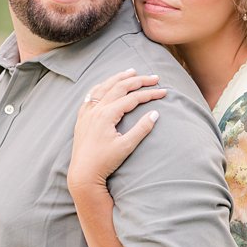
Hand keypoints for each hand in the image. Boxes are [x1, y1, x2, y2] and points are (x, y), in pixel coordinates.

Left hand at [68, 69, 165, 192]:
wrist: (83, 174)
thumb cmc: (105, 162)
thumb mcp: (126, 146)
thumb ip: (141, 129)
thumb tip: (155, 113)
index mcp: (106, 115)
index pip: (132, 98)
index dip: (149, 94)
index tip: (164, 92)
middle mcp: (95, 110)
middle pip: (119, 88)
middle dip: (138, 81)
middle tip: (154, 77)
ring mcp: (86, 113)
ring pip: (103, 88)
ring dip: (118, 78)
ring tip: (131, 72)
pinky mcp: (82, 119)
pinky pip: (91, 96)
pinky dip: (101, 87)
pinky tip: (106, 85)